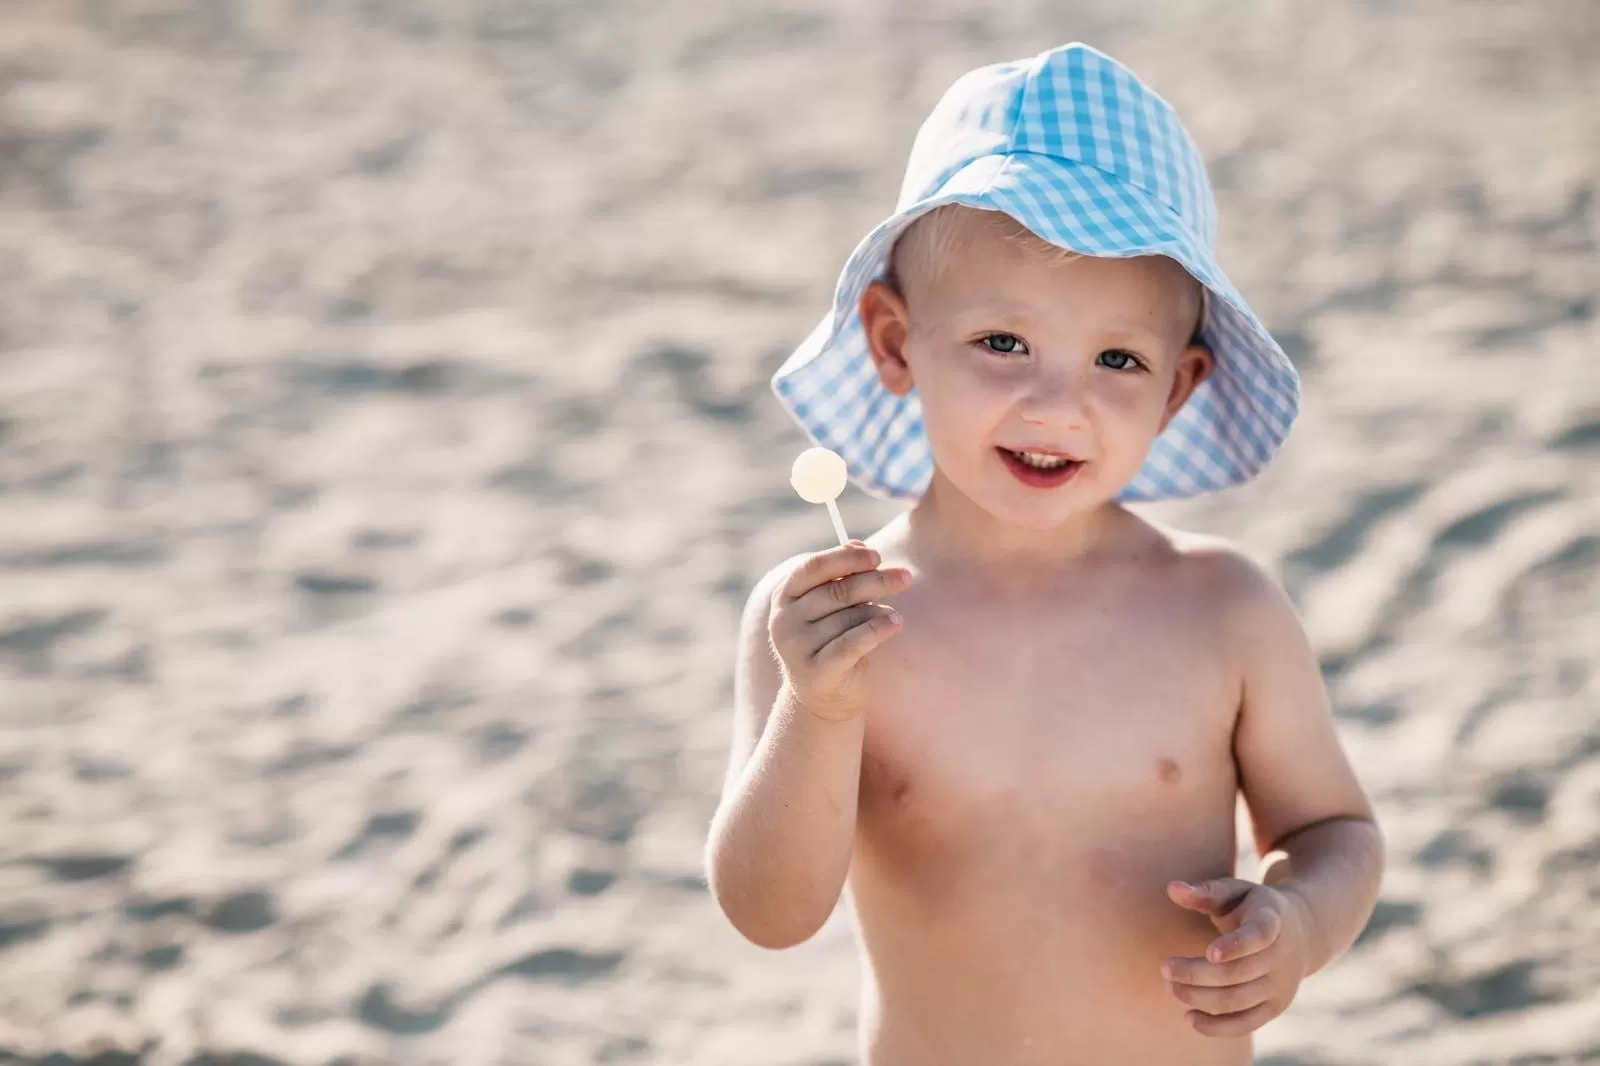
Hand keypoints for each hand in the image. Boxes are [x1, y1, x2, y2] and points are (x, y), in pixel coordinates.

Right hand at [767, 541, 912, 721]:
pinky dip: (878, 629)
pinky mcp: (817, 671)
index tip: (876, 556)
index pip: (813, 567)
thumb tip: (858, 543)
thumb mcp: (832, 606)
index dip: (846, 558)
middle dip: (876, 581)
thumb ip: (841, 575)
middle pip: (837, 592)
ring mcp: (797, 648)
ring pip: (850, 618)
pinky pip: (853, 643)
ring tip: (892, 615)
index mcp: (784, 596)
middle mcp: (784, 620)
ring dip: (879, 611)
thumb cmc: (831, 638)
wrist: (823, 695)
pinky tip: (896, 623)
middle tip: (906, 577)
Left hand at [1163, 878, 1310, 1037]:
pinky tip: (1189, 1018)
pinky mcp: (1275, 1007)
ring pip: (1237, 1000)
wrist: (1300, 933)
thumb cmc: (1253, 908)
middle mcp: (1281, 957)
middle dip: (1196, 974)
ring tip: (1170, 986)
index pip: (1259, 936)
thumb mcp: (1235, 891)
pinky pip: (1246, 1024)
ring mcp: (1280, 986)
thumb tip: (1172, 888)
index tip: (1209, 952)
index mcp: (1272, 921)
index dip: (1236, 946)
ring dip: (1199, 998)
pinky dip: (1217, 1027)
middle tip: (1165, 968)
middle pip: (1237, 973)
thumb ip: (1205, 891)